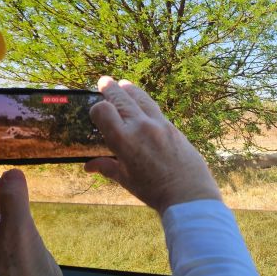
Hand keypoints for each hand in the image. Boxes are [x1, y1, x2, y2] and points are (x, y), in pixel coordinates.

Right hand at [85, 77, 220, 213]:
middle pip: (122, 98)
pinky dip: (146, 103)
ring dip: (131, 90)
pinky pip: (156, 109)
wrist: (188, 193)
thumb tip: (89, 166)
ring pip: (142, 99)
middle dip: (111, 89)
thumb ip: (107, 168)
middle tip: (105, 81)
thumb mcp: (126, 180)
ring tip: (124, 84)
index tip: (96, 112)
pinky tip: (144, 104)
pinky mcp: (174, 128)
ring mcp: (160, 125)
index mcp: (124, 140)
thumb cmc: (154, 191)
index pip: (103, 111)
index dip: (97, 109)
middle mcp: (141, 126)